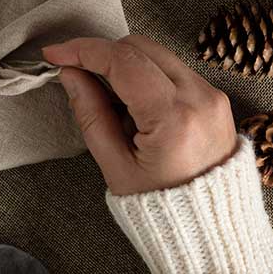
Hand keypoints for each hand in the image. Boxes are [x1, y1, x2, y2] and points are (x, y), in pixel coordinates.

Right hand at [42, 35, 238, 194]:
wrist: (209, 226)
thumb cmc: (159, 204)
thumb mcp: (115, 165)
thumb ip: (91, 114)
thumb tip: (71, 75)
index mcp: (173, 118)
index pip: (123, 62)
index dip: (84, 50)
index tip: (56, 53)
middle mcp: (200, 98)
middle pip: (141, 47)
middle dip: (104, 54)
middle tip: (78, 76)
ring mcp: (213, 95)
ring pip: (158, 53)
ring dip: (126, 64)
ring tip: (110, 101)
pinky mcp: (216, 98)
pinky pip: (174, 70)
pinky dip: (147, 76)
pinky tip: (134, 106)